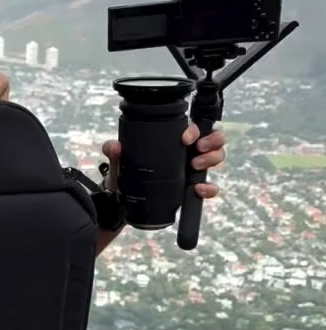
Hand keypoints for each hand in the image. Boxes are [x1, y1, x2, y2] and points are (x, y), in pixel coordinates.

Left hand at [100, 124, 226, 199]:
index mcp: (174, 141)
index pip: (194, 127)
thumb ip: (113, 150)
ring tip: (194, 166)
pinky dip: (210, 188)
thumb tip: (115, 147)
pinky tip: (198, 190)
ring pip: (216, 158)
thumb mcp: (118, 161)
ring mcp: (193, 170)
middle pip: (214, 139)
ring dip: (211, 159)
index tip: (185, 138)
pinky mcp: (193, 189)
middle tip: (197, 149)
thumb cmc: (125, 174)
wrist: (123, 201)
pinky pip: (210, 186)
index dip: (195, 129)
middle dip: (212, 141)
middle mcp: (188, 152)